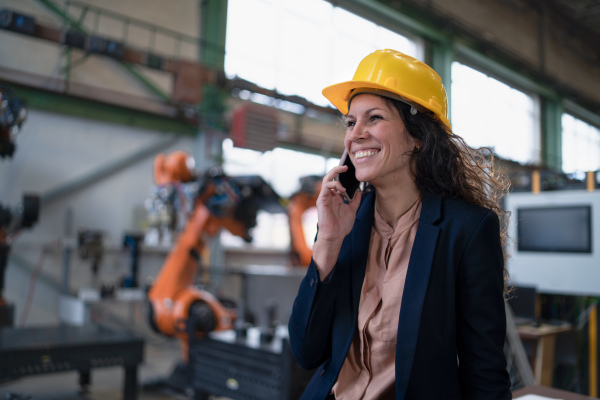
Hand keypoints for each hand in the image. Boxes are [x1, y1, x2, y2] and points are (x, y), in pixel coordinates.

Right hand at [312, 165, 361, 279]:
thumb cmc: (342, 226)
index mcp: (336, 197)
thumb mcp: (352, 211)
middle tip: (346, 167)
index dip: (342, 175)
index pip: (337, 181)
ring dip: (335, 175)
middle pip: (331, 178)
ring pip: (326, 179)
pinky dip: (334, 184)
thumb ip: (355, 201)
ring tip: (344, 176)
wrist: (335, 236)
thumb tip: (360, 191)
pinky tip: (342, 189)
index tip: (350, 171)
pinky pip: (325, 187)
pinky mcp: (321, 200)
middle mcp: (330, 196)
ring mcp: (325, 197)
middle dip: (337, 170)